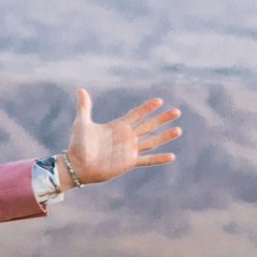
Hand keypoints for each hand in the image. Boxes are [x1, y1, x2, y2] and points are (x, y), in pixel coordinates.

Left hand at [66, 90, 182, 183]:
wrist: (77, 166)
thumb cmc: (78, 145)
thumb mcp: (82, 123)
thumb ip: (84, 107)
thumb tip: (80, 90)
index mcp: (117, 126)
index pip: (136, 114)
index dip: (147, 108)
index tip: (159, 101)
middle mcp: (126, 137)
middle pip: (149, 126)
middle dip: (162, 119)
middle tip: (177, 111)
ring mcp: (129, 150)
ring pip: (152, 141)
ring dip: (165, 136)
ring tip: (178, 130)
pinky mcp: (129, 162)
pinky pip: (147, 160)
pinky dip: (159, 159)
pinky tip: (172, 156)